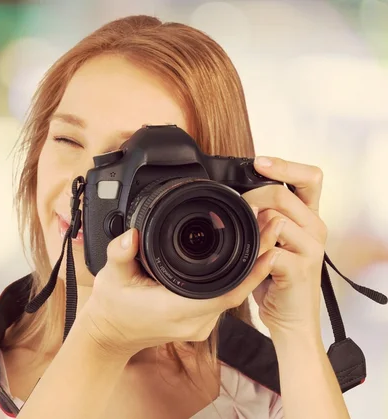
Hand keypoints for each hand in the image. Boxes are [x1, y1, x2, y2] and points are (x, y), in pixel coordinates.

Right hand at [82, 224, 282, 356]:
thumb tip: (132, 234)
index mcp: (174, 310)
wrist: (111, 334)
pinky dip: (239, 276)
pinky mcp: (200, 321)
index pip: (225, 293)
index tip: (268, 246)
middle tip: (272, 223)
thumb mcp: (111, 276)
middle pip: (237, 290)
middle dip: (258, 257)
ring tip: (263, 231)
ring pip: (235, 294)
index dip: (251, 272)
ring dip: (251, 266)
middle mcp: (193, 322)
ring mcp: (199, 324)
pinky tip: (246, 253)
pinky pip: (226, 298)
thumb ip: (120, 253)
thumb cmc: (112, 306)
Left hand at [242, 156, 327, 342]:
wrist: (289, 319)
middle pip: (283, 195)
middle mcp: (315, 228)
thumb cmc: (276, 278)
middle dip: (252, 199)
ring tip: (246, 244)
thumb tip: (238, 194)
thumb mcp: (271, 241)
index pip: (310, 177)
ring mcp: (311, 249)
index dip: (284, 166)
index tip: (259, 162)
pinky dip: (254, 256)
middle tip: (237, 211)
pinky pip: (271, 251)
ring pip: (277, 219)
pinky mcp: (301, 269)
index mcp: (308, 217)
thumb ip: (263, 217)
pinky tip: (251, 264)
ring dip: (252, 229)